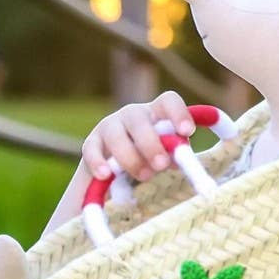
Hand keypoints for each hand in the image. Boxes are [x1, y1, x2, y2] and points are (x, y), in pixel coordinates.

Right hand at [81, 91, 195, 182]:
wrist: (115, 170)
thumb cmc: (151, 159)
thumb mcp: (166, 155)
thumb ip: (174, 154)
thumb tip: (181, 159)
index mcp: (156, 113)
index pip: (168, 102)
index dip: (178, 113)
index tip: (187, 132)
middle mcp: (132, 115)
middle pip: (139, 121)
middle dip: (151, 144)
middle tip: (161, 165)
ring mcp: (109, 126)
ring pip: (116, 136)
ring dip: (130, 157)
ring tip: (144, 176)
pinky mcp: (91, 143)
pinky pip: (91, 150)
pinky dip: (98, 162)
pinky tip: (105, 175)